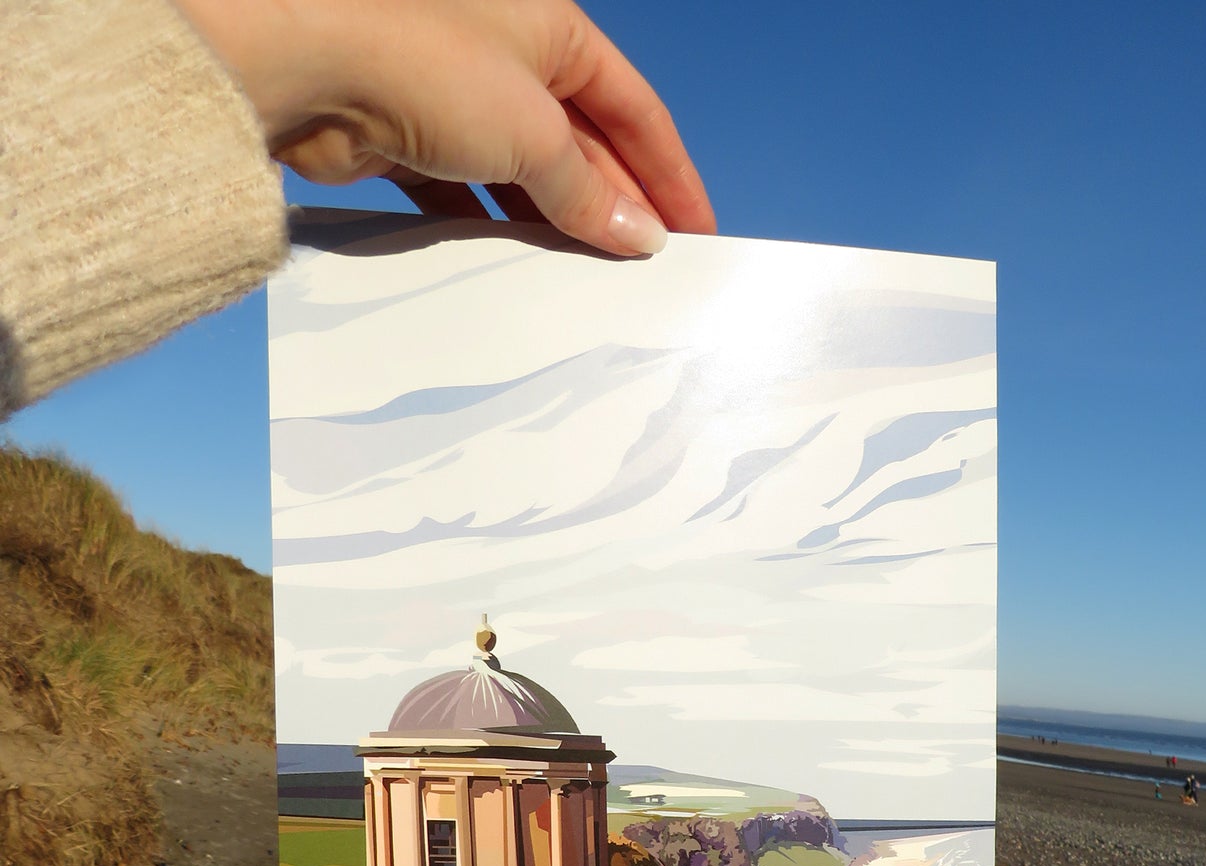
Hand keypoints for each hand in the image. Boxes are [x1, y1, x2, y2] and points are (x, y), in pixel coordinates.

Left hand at [171, 0, 715, 255]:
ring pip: (525, 176)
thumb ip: (589, 192)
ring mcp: (455, 98)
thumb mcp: (533, 132)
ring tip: (590, 284)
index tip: (697, 234)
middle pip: (584, 146)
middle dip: (616, 209)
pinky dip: (496, 231)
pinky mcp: (408, 140)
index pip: (635, 112)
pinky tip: (520, 271)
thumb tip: (641, 236)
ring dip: (557, 226)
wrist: (298, 62)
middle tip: (646, 275)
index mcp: (553, 30)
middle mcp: (507, 56)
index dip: (670, 175)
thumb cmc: (423, 60)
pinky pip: (469, 196)